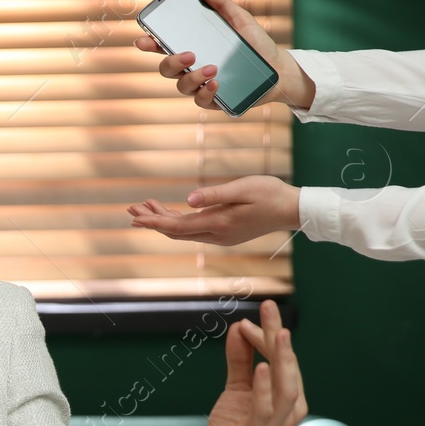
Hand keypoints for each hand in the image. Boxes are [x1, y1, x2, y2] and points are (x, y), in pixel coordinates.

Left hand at [127, 175, 300, 246]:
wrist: (293, 210)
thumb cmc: (271, 194)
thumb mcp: (243, 189)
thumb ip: (215, 195)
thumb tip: (188, 200)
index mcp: (218, 223)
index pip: (176, 226)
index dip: (153, 221)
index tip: (134, 216)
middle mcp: (216, 235)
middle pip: (174, 231)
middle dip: (151, 220)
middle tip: (130, 208)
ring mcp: (220, 236)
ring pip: (183, 231)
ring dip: (163, 220)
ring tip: (144, 206)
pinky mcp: (225, 233)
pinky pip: (193, 230)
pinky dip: (177, 221)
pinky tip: (170, 211)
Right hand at [133, 0, 313, 110]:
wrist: (279, 69)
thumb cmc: (257, 43)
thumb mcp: (240, 19)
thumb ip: (220, 3)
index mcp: (193, 46)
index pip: (164, 46)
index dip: (149, 44)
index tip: (143, 40)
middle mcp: (192, 67)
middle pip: (166, 69)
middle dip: (172, 62)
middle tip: (190, 54)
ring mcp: (201, 85)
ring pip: (182, 86)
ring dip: (194, 77)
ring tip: (214, 68)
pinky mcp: (214, 100)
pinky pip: (200, 101)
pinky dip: (206, 92)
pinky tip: (216, 83)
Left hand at [188, 299, 306, 425]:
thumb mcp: (236, 389)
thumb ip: (240, 360)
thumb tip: (239, 327)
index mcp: (288, 399)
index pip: (284, 361)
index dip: (268, 338)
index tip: (247, 321)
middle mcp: (289, 412)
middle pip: (289, 368)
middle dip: (279, 337)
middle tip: (270, 307)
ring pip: (286, 388)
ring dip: (282, 359)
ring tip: (278, 334)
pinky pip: (266, 410)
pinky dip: (265, 388)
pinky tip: (262, 368)